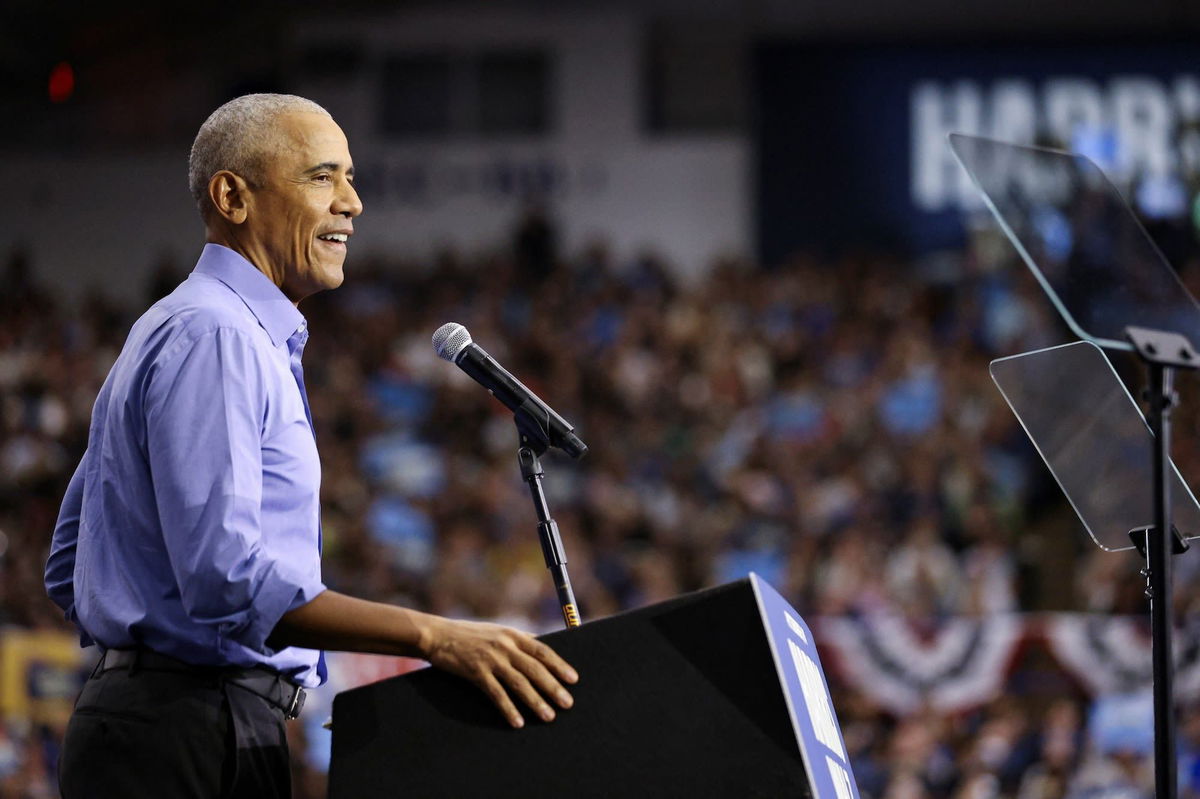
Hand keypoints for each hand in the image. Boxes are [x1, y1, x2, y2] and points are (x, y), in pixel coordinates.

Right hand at [420, 617, 578, 728]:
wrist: (438, 635)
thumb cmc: (469, 634)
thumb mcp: (497, 631)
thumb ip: (517, 639)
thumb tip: (541, 646)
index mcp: (513, 635)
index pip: (542, 651)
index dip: (559, 665)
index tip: (573, 679)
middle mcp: (505, 646)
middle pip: (535, 669)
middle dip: (553, 687)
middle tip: (567, 704)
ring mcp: (491, 659)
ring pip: (519, 683)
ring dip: (536, 701)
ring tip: (548, 716)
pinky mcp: (476, 672)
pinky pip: (497, 694)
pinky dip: (509, 709)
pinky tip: (518, 722)